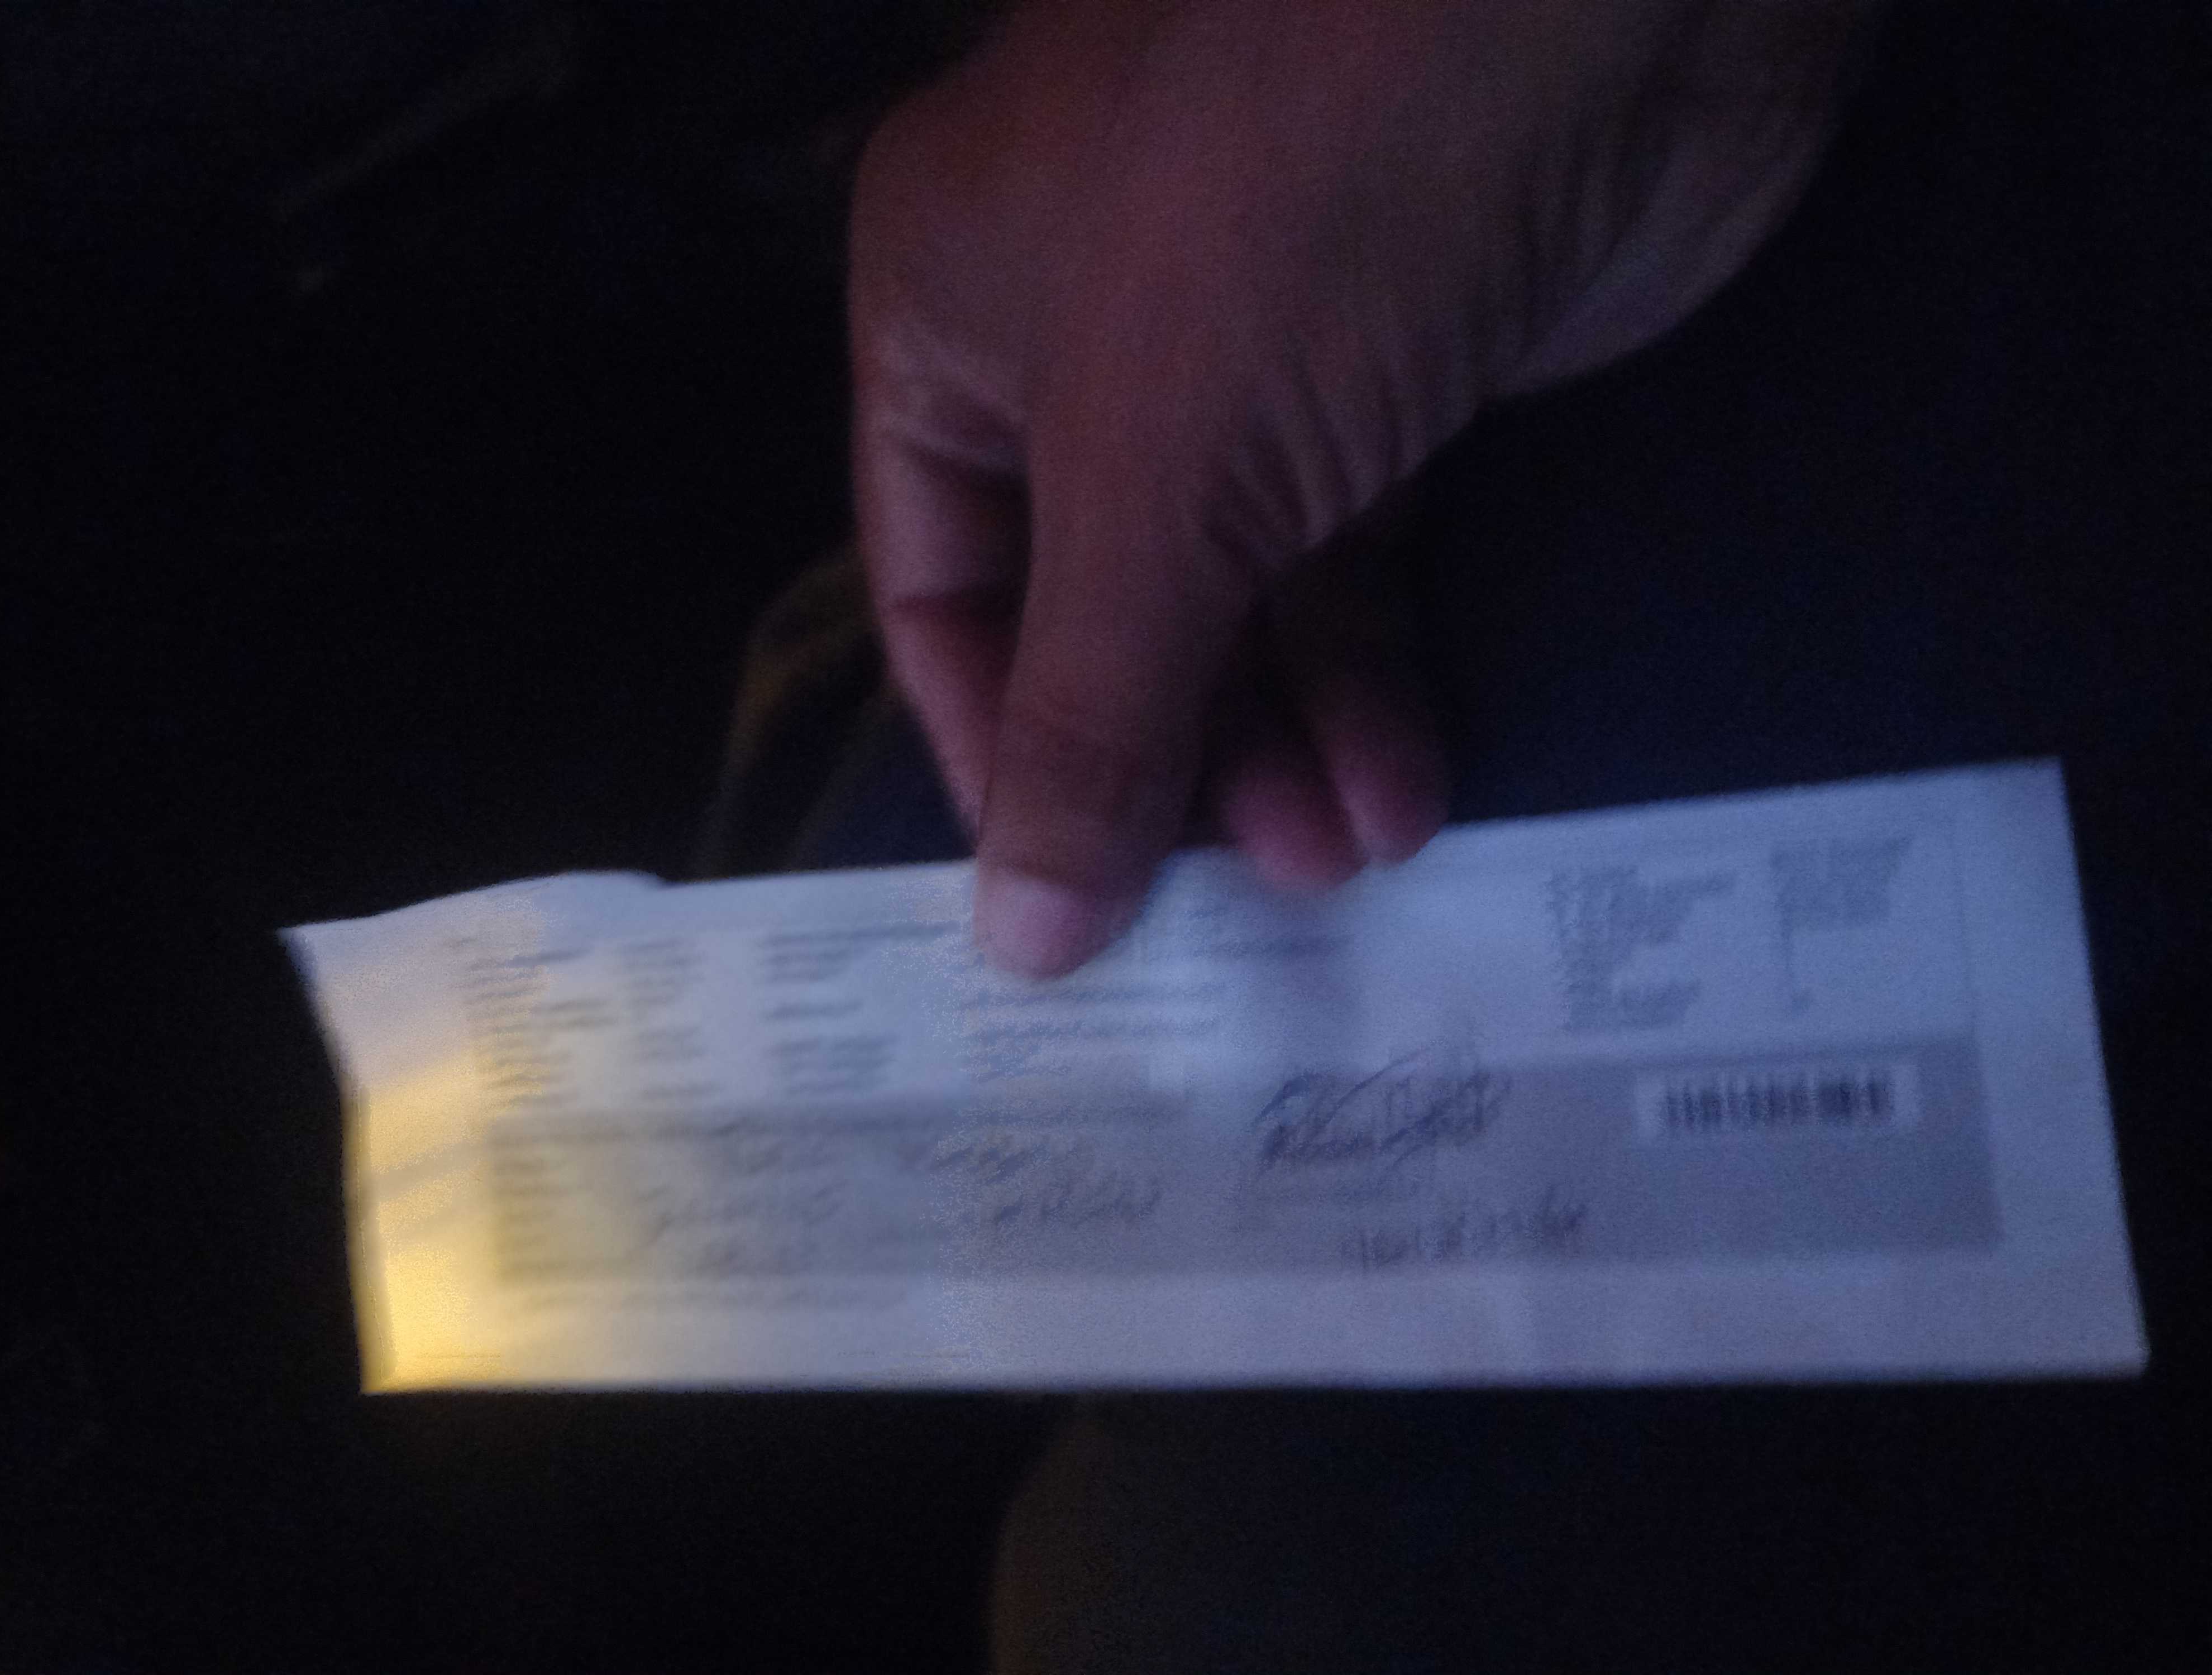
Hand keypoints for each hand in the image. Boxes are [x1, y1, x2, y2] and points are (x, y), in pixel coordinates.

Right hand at [851, 0, 1879, 975]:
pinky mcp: (1402, 368)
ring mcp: (1254, 342)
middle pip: (1096, 601)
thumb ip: (1090, 718)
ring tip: (1344, 858)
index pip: (937, 582)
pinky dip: (1373, 670)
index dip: (1000, 752)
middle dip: (1171, 755)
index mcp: (950, 307)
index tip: (1072, 902)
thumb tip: (1020, 939)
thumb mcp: (1156, 481)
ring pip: (1234, 588)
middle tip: (1247, 894)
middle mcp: (1082, 324)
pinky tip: (1405, 782)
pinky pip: (1354, 550)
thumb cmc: (1296, 215)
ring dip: (1283, 736)